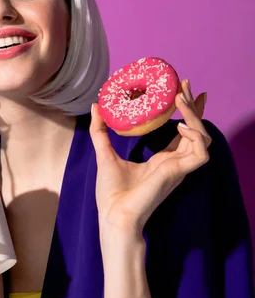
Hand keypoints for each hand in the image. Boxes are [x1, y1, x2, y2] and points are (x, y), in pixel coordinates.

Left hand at [90, 79, 210, 237]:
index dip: (185, 111)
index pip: (182, 132)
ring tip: (180, 99)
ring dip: (195, 116)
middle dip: (194, 106)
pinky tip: (181, 125)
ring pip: (202, 138)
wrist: (114, 215)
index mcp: (163, 160)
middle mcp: (175, 162)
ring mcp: (179, 168)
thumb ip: (100, 130)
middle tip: (184, 83)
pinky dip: (195, 136)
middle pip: (196, 130)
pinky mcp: (179, 173)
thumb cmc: (111, 192)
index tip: (181, 89)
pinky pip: (201, 152)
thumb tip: (96, 106)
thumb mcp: (104, 152)